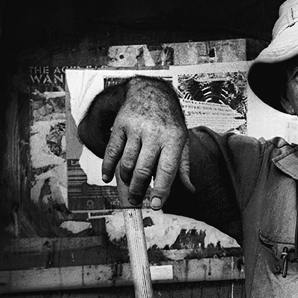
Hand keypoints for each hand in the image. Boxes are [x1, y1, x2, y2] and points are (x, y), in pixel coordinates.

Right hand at [101, 77, 194, 207]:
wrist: (151, 92)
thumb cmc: (169, 121)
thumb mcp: (182, 141)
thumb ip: (183, 166)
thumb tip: (190, 189)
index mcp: (174, 139)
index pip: (167, 170)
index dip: (161, 190)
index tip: (155, 205)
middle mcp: (154, 134)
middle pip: (143, 170)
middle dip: (138, 190)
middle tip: (136, 201)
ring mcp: (136, 129)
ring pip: (127, 163)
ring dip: (125, 181)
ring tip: (129, 191)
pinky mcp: (120, 125)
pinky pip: (112, 151)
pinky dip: (108, 167)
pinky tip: (108, 178)